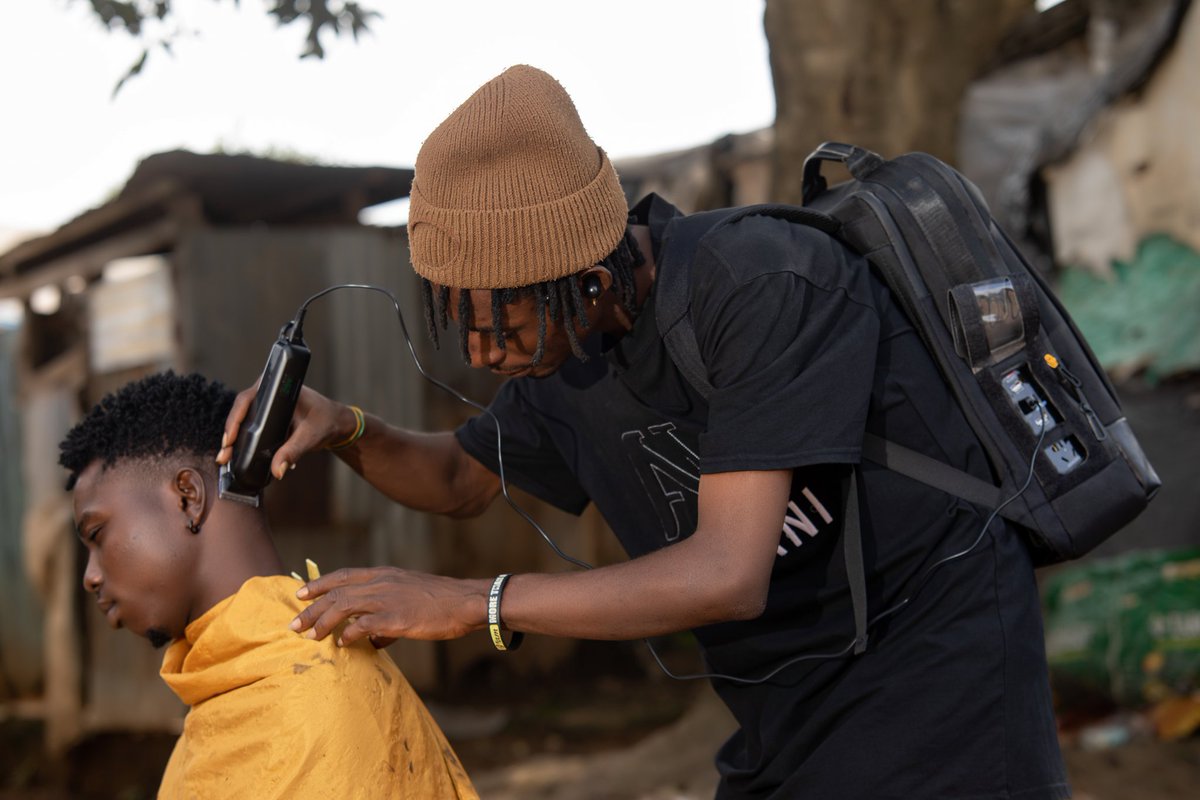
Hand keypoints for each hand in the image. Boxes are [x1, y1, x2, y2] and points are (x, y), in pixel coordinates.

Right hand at [217, 383, 357, 479]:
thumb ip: (293, 452)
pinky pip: (252, 427)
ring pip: (244, 421)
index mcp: (278, 388)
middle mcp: (269, 393)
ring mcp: (267, 405)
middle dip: (230, 434)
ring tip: (226, 459)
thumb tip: (277, 471)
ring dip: (234, 440)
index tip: (229, 438)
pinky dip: (245, 442)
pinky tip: (237, 457)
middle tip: (224, 455)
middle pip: (241, 411)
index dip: (234, 418)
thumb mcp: (310, 437)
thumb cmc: (326, 422)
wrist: (336, 423)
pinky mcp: (269, 417)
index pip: (247, 399)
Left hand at [289, 566, 489, 645]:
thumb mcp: (409, 595)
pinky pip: (362, 626)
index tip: (300, 594)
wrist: (465, 602)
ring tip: (309, 636)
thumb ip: (386, 614)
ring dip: (322, 622)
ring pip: (342, 606)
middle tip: (294, 624)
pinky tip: (342, 644)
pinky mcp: (395, 618)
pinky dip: (348, 635)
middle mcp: (381, 582)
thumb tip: (370, 640)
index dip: (319, 584)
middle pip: (336, 592)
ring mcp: (387, 598)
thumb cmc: (440, 602)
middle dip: (311, 609)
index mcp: (384, 574)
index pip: (343, 575)